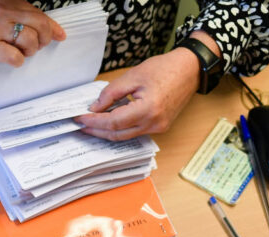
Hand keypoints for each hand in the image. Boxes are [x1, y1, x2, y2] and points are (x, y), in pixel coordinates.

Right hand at [0, 0, 65, 67]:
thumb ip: (10, 11)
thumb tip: (33, 25)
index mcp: (5, 0)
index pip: (37, 12)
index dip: (51, 26)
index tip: (59, 34)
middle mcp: (2, 11)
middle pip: (38, 25)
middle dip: (43, 39)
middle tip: (37, 46)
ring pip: (29, 41)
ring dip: (29, 50)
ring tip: (21, 52)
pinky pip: (13, 56)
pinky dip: (17, 60)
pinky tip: (11, 58)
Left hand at [74, 50, 198, 140]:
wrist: (189, 70)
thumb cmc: (164, 68)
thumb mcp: (133, 76)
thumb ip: (111, 93)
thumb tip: (95, 107)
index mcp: (147, 110)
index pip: (113, 122)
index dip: (94, 121)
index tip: (79, 117)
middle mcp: (153, 124)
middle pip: (117, 135)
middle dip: (97, 131)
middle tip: (81, 125)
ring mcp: (158, 128)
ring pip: (126, 136)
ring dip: (107, 132)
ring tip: (92, 124)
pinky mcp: (160, 127)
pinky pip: (135, 132)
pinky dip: (121, 128)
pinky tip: (110, 122)